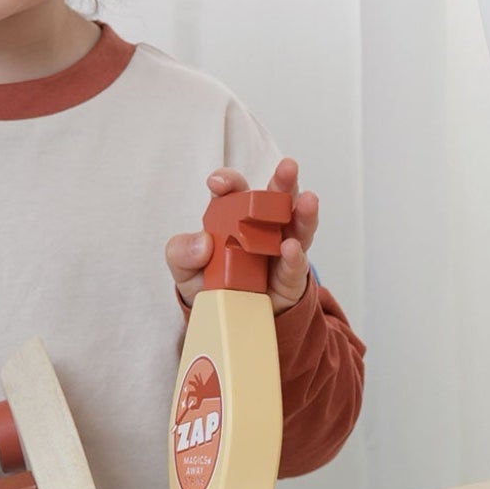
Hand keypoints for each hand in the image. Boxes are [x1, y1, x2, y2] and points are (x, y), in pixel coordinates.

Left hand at [165, 157, 318, 315]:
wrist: (226, 321)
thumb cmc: (209, 285)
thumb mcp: (183, 268)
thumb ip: (181, 252)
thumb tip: (203, 242)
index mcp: (233, 217)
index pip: (233, 192)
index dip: (228, 182)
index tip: (218, 183)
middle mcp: (262, 229)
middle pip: (275, 201)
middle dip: (282, 182)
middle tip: (288, 167)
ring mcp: (279, 252)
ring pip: (296, 229)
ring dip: (303, 214)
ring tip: (308, 201)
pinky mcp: (290, 279)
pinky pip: (294, 267)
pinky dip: (293, 257)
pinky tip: (291, 247)